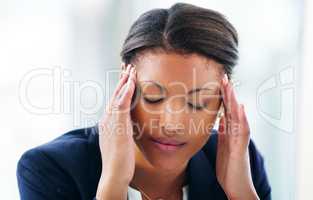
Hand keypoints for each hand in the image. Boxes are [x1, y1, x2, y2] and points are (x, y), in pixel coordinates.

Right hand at [96, 63, 136, 198]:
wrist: (114, 172)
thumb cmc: (119, 158)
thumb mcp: (121, 139)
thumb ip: (122, 128)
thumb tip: (127, 123)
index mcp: (109, 121)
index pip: (116, 100)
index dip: (121, 87)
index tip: (126, 75)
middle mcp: (108, 118)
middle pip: (115, 94)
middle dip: (122, 79)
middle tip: (127, 65)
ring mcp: (111, 121)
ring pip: (117, 96)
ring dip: (124, 81)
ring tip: (130, 69)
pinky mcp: (116, 125)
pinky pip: (121, 105)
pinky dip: (125, 92)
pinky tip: (130, 83)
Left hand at [216, 74, 258, 199]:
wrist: (236, 186)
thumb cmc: (229, 167)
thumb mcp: (224, 146)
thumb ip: (224, 132)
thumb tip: (221, 119)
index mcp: (229, 132)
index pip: (226, 111)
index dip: (222, 96)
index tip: (218, 82)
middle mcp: (235, 133)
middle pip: (232, 110)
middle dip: (228, 93)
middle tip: (223, 76)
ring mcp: (239, 140)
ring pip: (237, 117)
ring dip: (234, 101)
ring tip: (230, 86)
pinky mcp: (239, 149)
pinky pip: (242, 132)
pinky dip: (242, 120)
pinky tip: (241, 108)